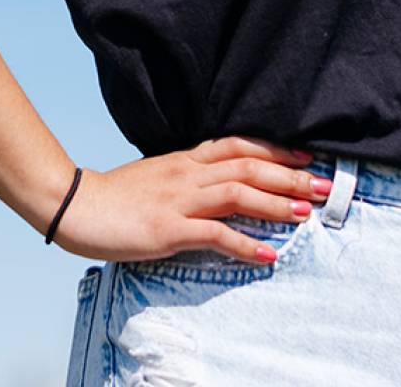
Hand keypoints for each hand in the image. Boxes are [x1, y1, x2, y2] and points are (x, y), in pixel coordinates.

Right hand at [49, 135, 331, 265]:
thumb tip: (218, 182)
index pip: (237, 145)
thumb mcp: (157, 176)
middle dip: (290, 175)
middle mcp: (187, 173)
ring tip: (305, 214)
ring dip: (275, 203)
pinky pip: (214, 234)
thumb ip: (187, 176)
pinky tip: (268, 255)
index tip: (306, 157)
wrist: (76, 205)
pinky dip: (245, 244)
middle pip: (247, 166)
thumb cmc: (116, 196)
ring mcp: (178, 199)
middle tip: (324, 185)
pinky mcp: (169, 229)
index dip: (274, 149)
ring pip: (237, 192)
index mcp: (184, 159)